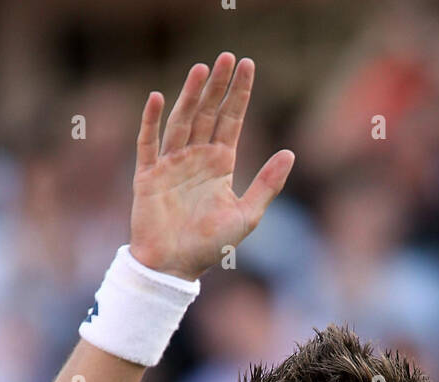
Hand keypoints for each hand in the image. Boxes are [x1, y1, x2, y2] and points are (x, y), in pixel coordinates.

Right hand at [129, 54, 293, 280]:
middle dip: (218, 86)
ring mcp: (171, 164)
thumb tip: (291, 152)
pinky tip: (157, 98)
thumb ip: (267, 185)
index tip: (247, 65)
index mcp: (220, 164)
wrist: (176, 268)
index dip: (239, 94)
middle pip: (208, 113)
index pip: (231, 120)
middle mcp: (196, 158)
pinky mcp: (148, 175)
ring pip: (182, 121)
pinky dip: (151, 121)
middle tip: (227, 57)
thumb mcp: (247, 215)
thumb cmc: (211, 247)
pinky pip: (148, 143)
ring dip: (190, 95)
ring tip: (201, 69)